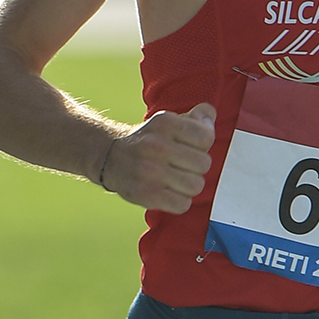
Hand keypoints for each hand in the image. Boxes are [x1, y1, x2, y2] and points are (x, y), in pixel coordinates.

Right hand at [100, 104, 215, 212]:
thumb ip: (194, 118)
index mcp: (164, 123)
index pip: (206, 137)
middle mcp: (156, 145)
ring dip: (189, 186)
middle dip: (197, 167)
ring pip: (195, 186)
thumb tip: (209, 114)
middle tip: (183, 166)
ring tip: (177, 180)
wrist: (110, 157)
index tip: (190, 147)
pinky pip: (182, 205)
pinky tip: (170, 193)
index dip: (202, 145)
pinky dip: (179, 202)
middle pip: (204, 163)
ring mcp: (150, 171)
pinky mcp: (146, 194)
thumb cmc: (148, 140)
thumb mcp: (167, 121)